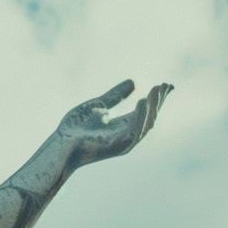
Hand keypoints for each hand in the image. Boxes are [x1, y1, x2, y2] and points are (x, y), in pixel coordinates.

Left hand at [58, 80, 172, 167]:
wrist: (61, 143)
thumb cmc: (75, 128)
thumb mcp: (97, 106)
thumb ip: (115, 96)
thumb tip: (133, 82)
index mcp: (123, 126)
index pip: (145, 111)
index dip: (155, 99)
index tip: (165, 84)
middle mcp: (128, 135)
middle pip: (150, 117)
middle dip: (159, 102)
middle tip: (167, 85)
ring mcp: (125, 141)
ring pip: (146, 123)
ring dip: (153, 106)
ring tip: (158, 89)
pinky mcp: (119, 146)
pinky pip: (135, 130)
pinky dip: (141, 116)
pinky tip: (144, 101)